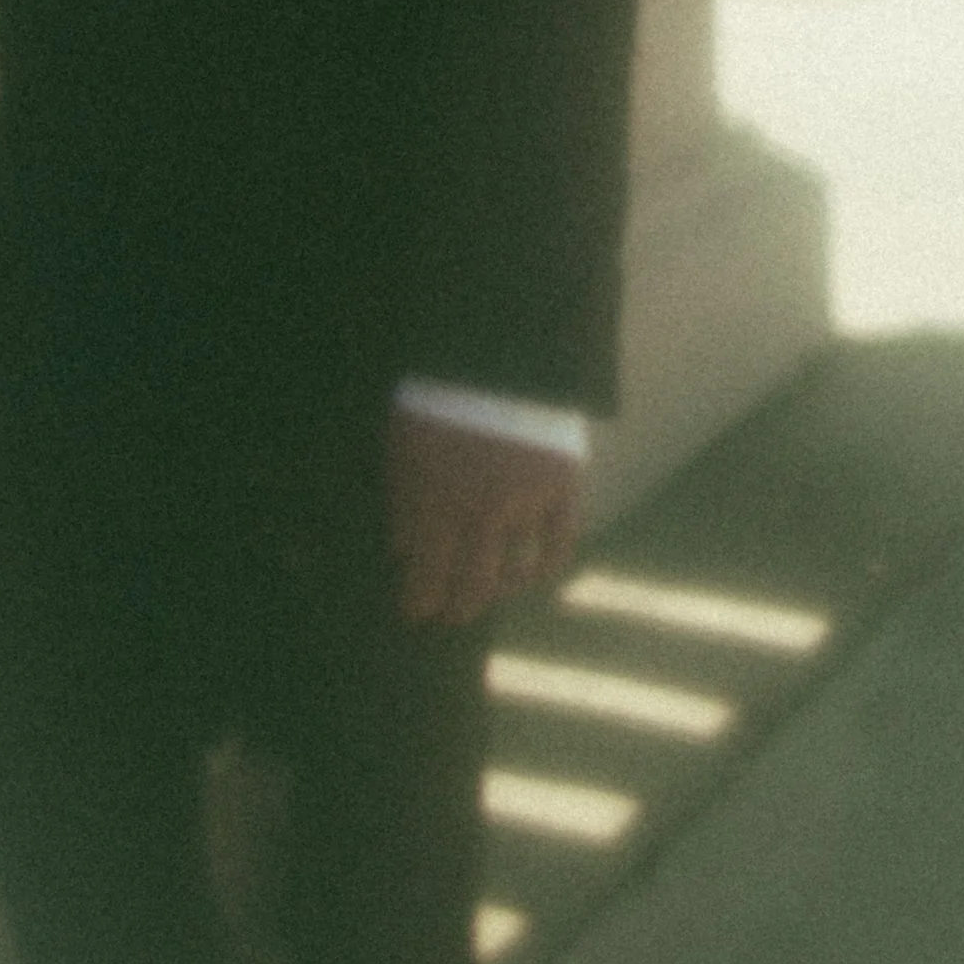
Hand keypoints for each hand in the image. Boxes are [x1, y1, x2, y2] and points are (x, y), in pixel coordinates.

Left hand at [387, 407, 581, 626]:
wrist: (495, 347)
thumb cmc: (438, 393)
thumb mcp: (402, 443)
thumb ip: (402, 502)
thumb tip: (402, 552)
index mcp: (432, 499)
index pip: (426, 577)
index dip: (421, 603)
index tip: (416, 614)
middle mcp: (479, 512)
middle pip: (471, 586)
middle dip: (457, 608)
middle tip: (451, 616)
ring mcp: (524, 503)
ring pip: (512, 574)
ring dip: (497, 592)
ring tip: (486, 595)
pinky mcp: (561, 490)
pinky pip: (557, 549)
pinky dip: (544, 570)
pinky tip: (531, 575)